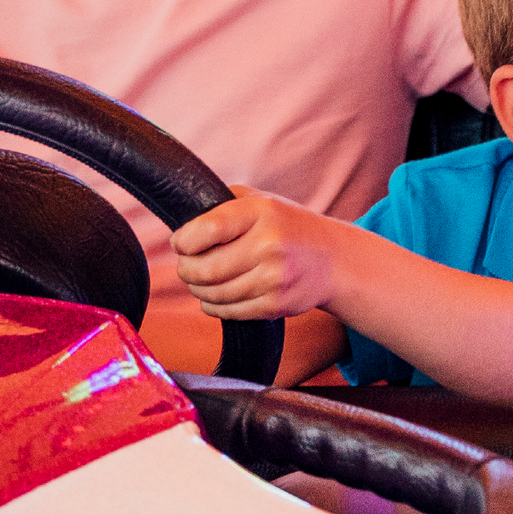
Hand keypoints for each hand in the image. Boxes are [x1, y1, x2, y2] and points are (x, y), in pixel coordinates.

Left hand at [171, 188, 340, 320]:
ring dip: (198, 289)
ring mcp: (274, 278)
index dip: (183, 241)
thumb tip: (180, 226)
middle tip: (188, 265)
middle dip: (186, 269)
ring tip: (203, 279)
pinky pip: (227, 312)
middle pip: (203, 269)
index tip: (181, 243)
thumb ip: (222, 205)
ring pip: (211, 294)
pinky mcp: (275, 305)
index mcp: (262, 212)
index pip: (205, 230)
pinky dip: (214, 306)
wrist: (332, 260)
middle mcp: (270, 244)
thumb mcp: (260, 201)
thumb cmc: (285, 226)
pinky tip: (219, 295)